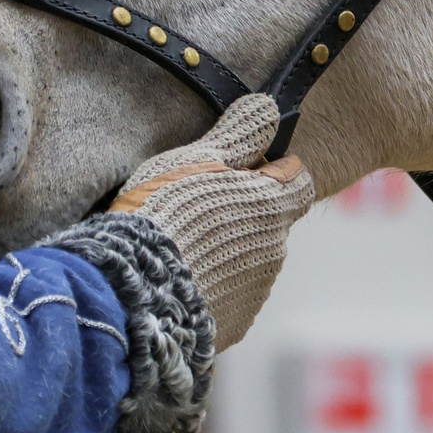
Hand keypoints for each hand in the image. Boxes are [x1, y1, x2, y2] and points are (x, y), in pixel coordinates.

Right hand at [111, 94, 313, 348]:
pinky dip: (214, 288)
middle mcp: (273, 251)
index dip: (274, 172)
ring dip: (228, 252)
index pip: (299, 181)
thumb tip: (270, 108)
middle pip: (271, 223)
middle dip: (245, 215)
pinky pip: (231, 298)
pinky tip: (178, 282)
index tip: (243, 172)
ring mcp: (255, 292)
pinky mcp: (234, 324)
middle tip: (198, 211)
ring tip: (181, 249)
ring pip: (251, 261)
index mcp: (270, 206)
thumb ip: (240, 134)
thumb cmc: (162, 215)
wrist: (133, 293)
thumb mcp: (196, 160)